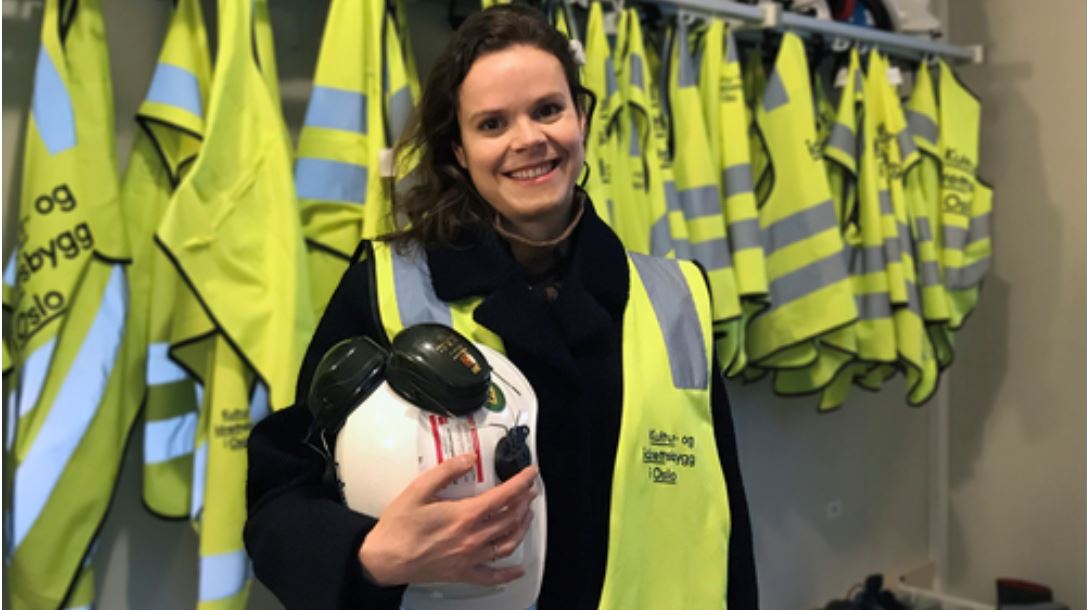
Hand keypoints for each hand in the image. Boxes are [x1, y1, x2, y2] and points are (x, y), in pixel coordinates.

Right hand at [358, 453, 537, 586]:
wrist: (383, 559)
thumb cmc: (398, 527)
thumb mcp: (418, 489)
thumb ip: (446, 472)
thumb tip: (468, 459)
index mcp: (464, 516)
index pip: (503, 496)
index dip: (521, 483)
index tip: (531, 474)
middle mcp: (472, 538)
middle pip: (510, 519)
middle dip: (524, 502)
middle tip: (529, 491)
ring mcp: (470, 558)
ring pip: (507, 543)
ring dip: (522, 528)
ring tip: (526, 516)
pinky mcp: (463, 573)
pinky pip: (492, 576)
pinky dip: (509, 573)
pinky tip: (519, 569)